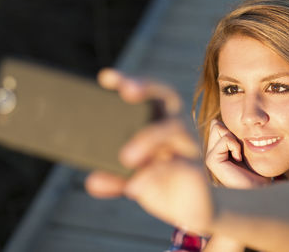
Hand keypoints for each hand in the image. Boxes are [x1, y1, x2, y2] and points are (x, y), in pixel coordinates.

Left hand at [85, 69, 211, 233]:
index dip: (130, 82)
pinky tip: (135, 186)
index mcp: (160, 124)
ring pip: (174, 128)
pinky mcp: (195, 170)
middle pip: (167, 96)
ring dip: (149, 138)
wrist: (195, 211)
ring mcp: (188, 147)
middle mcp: (177, 129)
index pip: (148, 95)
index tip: (106, 77)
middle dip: (147, 88)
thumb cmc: (164, 184)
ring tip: (126, 158)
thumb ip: (115, 179)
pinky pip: (178, 165)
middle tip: (126, 91)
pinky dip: (155, 174)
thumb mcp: (134, 180)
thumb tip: (93, 180)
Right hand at [206, 119, 269, 188]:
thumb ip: (234, 135)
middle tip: (240, 150)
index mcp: (218, 150)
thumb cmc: (258, 171)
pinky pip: (224, 139)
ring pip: (217, 128)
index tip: (242, 146)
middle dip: (231, 131)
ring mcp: (210, 157)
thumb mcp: (246, 147)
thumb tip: (215, 120)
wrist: (260, 190)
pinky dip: (235, 145)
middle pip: (216, 124)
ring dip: (234, 138)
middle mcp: (211, 153)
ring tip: (239, 155)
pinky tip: (238, 159)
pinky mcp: (212, 160)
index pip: (217, 124)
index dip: (232, 129)